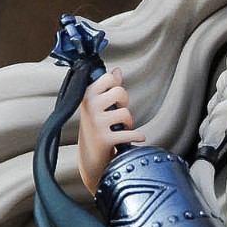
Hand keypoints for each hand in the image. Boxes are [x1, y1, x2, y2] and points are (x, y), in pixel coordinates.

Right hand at [77, 67, 146, 192]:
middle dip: (124, 103)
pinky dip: (137, 136)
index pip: (108, 78)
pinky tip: (139, 137)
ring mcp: (97, 123)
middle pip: (120, 92)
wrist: (89, 155)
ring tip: (121, 127)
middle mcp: (90, 107)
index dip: (116, 86)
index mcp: (87, 95)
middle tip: (119, 113)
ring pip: (126, 113)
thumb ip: (106, 86)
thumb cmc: (94, 126)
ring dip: (128, 122)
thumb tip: (116, 71)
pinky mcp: (104, 138)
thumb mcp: (96, 104)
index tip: (113, 97)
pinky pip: (129, 133)